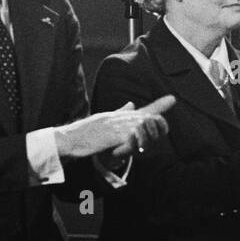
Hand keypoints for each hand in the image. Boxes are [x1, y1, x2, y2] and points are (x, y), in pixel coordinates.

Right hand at [56, 95, 175, 159]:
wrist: (67, 138)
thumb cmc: (85, 132)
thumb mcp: (105, 120)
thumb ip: (119, 113)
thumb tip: (132, 103)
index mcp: (118, 116)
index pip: (142, 110)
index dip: (158, 105)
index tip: (172, 99)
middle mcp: (118, 119)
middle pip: (144, 117)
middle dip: (157, 120)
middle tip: (164, 122)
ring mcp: (115, 127)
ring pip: (139, 126)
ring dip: (148, 131)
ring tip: (152, 132)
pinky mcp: (110, 136)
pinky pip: (128, 137)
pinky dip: (135, 140)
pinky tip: (138, 141)